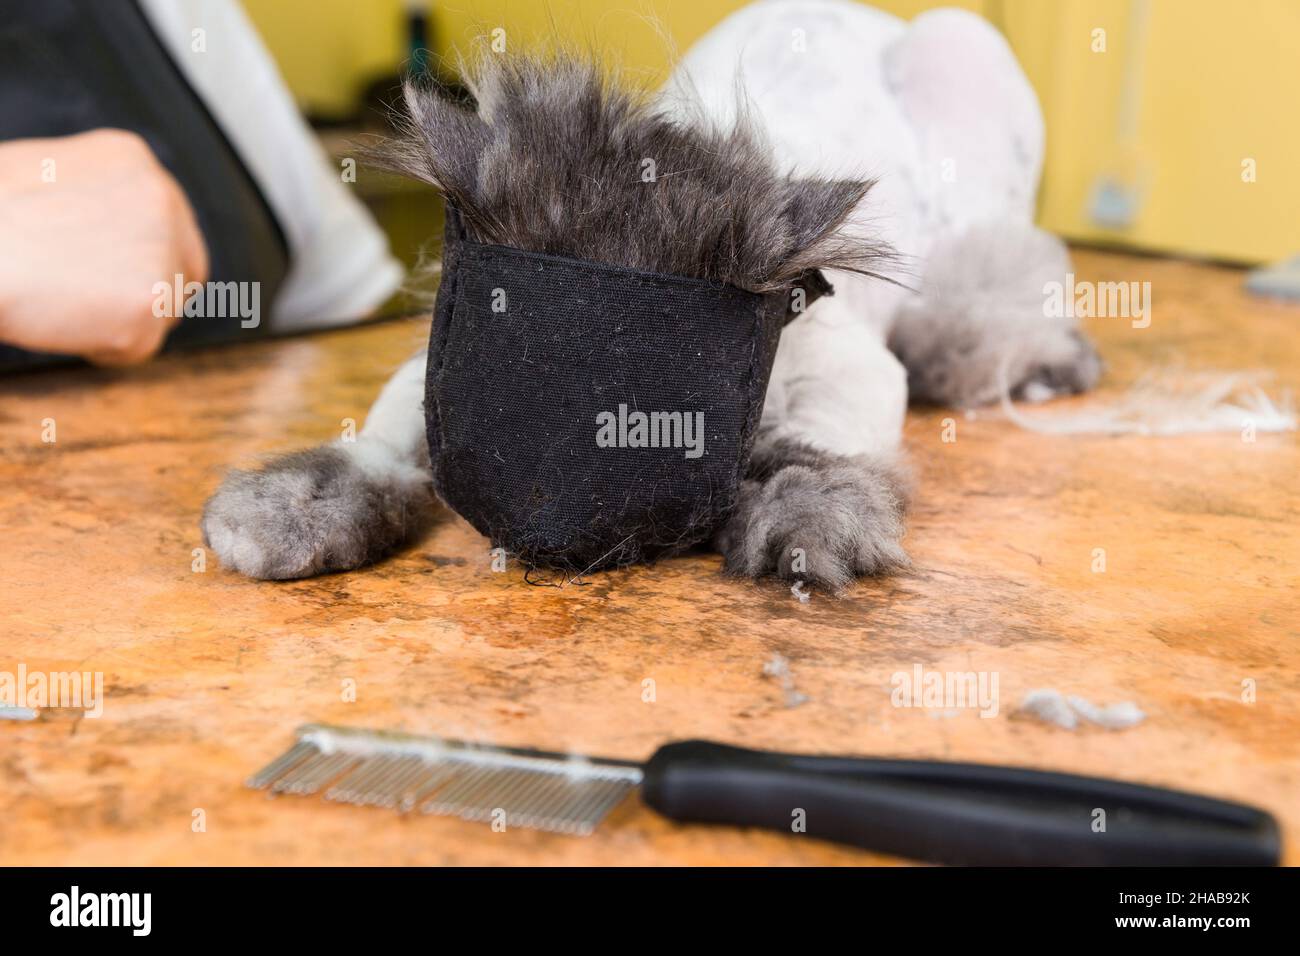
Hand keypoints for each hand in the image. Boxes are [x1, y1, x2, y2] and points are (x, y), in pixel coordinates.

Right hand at [0, 129, 208, 364]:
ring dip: (115, 320)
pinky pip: (137, 348)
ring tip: (56, 303)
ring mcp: (161, 248)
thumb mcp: (42, 179)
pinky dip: (100, 348)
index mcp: (134, 161)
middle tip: (96, 307)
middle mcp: (161, 196)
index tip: (117, 281)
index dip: (146, 263)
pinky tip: (59, 321)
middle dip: (148, 295)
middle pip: (185, 271)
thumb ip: (89, 200)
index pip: (173, 227)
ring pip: (162, 312)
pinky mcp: (152, 300)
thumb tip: (105, 235)